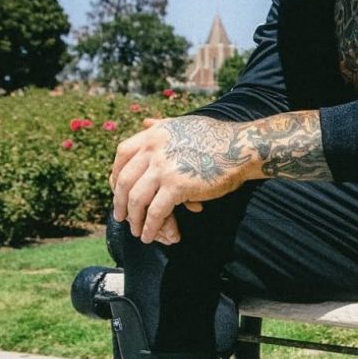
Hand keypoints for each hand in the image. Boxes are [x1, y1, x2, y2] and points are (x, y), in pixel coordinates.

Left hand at [109, 116, 256, 243]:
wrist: (241, 147)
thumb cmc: (217, 137)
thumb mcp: (183, 124)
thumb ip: (161, 125)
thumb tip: (145, 123)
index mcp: (154, 134)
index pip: (122, 155)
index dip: (116, 174)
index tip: (117, 189)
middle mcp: (154, 149)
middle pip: (125, 180)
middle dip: (120, 202)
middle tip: (120, 216)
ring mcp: (164, 168)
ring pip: (137, 199)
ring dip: (134, 219)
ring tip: (136, 231)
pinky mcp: (177, 186)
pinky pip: (156, 212)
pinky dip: (150, 227)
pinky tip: (149, 236)